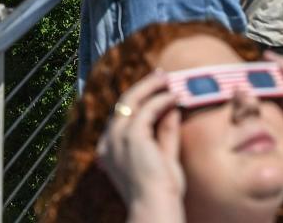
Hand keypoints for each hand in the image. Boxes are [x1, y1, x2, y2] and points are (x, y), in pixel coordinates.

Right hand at [96, 71, 185, 220]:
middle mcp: (109, 140)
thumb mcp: (163, 157)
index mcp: (110, 149)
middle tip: (161, 75)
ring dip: (151, 87)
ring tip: (169, 79)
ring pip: (131, 100)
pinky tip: (174, 95)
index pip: (121, 116)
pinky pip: (147, 109)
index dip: (138, 100)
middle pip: (123, 103)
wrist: (154, 207)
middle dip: (143, 87)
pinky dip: (161, 99)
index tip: (155, 89)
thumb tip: (171, 108)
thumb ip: (165, 133)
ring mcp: (117, 136)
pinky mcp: (131, 135)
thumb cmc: (160, 191)